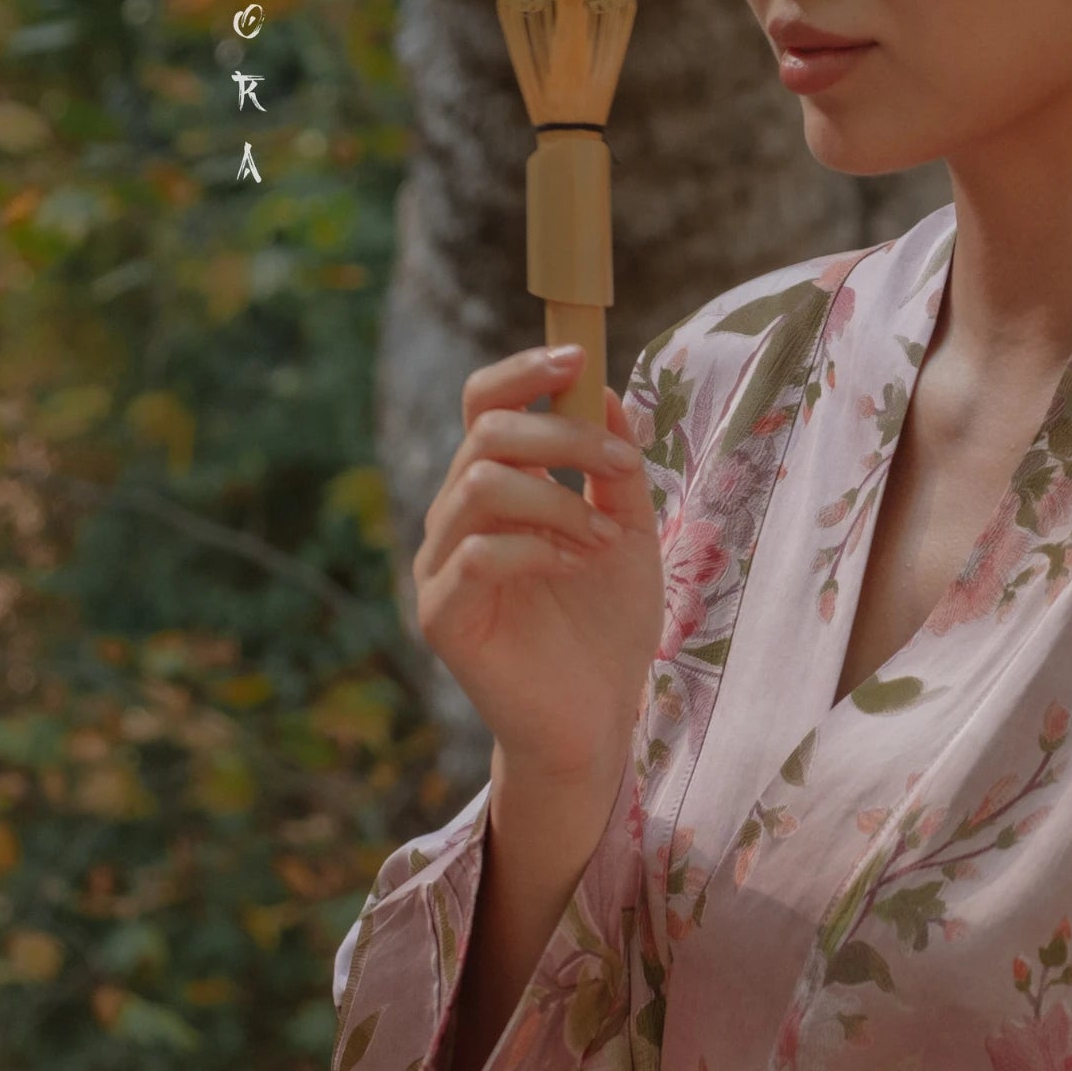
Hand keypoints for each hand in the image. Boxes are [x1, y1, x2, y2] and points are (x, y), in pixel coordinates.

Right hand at [413, 344, 660, 784]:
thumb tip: (604, 390)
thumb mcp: (629, 529)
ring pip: (478, 485)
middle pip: (484, 433)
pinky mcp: (443, 615)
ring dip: (557, 498)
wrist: (599, 714)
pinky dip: (537, 546)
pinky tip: (575, 564)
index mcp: (496, 489)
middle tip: (620, 463)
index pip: (483, 405)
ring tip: (602, 537)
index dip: (522, 371)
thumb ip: (615, 466)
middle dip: (562, 433)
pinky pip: (478, 554)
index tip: (579, 355)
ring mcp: (442, 565)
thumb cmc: (606, 621)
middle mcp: (457, 518)